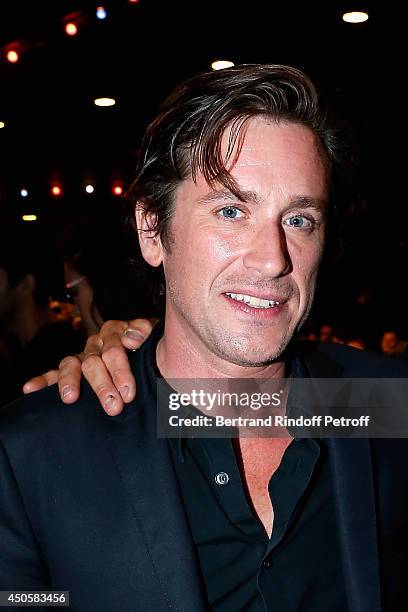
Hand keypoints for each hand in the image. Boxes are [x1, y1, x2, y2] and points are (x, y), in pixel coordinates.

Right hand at [23, 319, 154, 414]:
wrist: (157, 351)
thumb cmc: (155, 346)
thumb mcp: (155, 336)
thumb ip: (145, 333)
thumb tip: (129, 338)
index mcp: (117, 331)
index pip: (113, 348)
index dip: (120, 370)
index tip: (128, 392)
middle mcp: (97, 342)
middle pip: (94, 360)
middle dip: (103, 385)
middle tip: (114, 406)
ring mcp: (85, 355)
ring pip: (72, 364)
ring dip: (70, 382)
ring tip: (70, 398)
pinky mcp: (75, 369)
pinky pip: (56, 372)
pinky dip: (43, 380)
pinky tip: (30, 388)